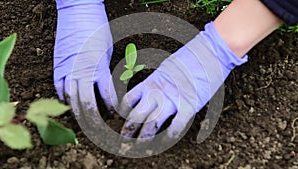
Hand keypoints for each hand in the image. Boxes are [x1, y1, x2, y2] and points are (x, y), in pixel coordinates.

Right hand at [54, 0, 117, 117]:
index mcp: (99, 67)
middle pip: (86, 102)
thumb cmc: (97, 28)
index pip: (106, 95)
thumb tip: (105, 85)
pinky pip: (59, 87)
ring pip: (71, 98)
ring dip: (77, 112)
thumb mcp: (107, 50)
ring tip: (84, 122)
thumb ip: (104, 70)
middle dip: (93, 119)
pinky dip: (64, 98)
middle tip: (99, 129)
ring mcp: (67, 69)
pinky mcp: (58, 65)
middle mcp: (82, 71)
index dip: (112, 107)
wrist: (78, 11)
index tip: (116, 113)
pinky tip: (70, 104)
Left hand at [119, 22, 247, 140]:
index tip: (122, 119)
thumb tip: (152, 90)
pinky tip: (166, 140)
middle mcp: (158, 92)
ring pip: (152, 124)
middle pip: (136, 115)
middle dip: (128, 130)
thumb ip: (157, 81)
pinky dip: (170, 135)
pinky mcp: (189, 105)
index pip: (129, 100)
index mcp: (151, 82)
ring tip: (139, 147)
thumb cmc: (189, 56)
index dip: (123, 112)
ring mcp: (172, 100)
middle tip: (123, 141)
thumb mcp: (166, 66)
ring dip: (144, 137)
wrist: (209, 51)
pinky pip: (177, 125)